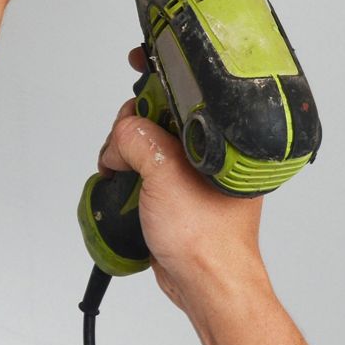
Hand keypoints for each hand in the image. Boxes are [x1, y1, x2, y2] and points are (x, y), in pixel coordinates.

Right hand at [99, 48, 268, 316]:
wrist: (205, 284)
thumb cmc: (208, 237)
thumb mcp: (166, 174)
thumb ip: (139, 140)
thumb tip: (122, 133)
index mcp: (221, 137)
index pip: (188, 89)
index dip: (160, 72)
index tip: (138, 60)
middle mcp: (209, 150)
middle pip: (158, 112)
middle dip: (132, 123)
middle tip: (125, 144)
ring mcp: (191, 171)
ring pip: (146, 141)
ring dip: (126, 152)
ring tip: (123, 172)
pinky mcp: (175, 191)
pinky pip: (144, 168)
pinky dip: (127, 171)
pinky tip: (122, 182)